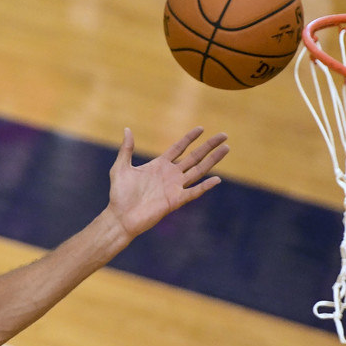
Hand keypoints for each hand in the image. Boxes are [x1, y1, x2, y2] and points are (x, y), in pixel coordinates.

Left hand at [107, 127, 228, 237]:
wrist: (120, 216)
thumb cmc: (119, 194)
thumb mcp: (121, 167)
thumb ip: (126, 149)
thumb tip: (127, 129)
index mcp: (159, 165)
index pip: (179, 148)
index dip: (190, 138)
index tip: (201, 128)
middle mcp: (170, 175)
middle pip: (195, 157)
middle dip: (209, 146)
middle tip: (224, 135)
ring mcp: (174, 187)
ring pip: (198, 171)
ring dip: (213, 160)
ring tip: (226, 149)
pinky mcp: (175, 201)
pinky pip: (193, 192)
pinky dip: (205, 186)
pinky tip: (217, 179)